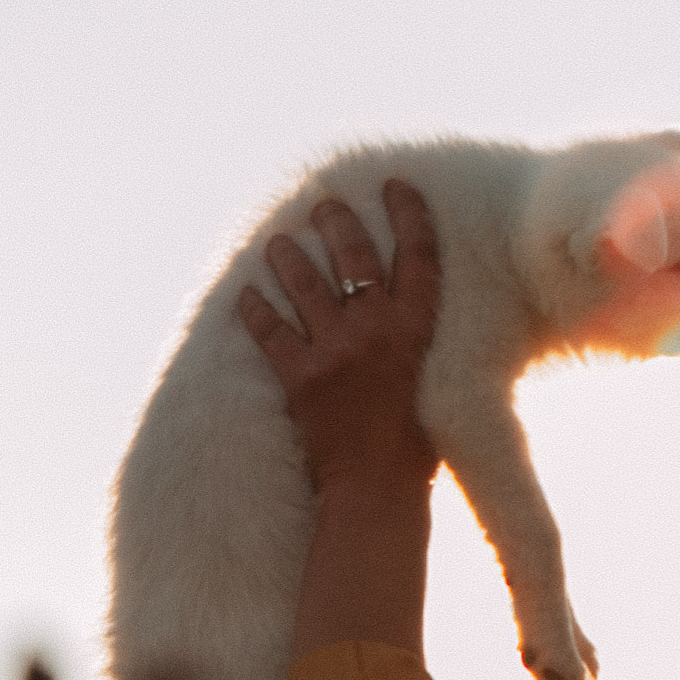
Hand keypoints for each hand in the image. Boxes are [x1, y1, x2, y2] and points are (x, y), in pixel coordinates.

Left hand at [237, 181, 440, 495]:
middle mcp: (375, 329)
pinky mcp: (298, 376)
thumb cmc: (413, 455)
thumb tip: (403, 331)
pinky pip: (268, 329)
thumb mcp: (434, 392)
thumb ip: (414, 352)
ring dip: (288, 256)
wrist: (376, 494)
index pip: (417, 256)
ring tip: (278, 242)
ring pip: (304, 282)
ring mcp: (334, 350)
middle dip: (337, 221)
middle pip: (354, 255)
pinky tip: (246, 294)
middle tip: (324, 203)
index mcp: (417, 332)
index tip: (396, 185)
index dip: (408, 214)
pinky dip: (255, 309)